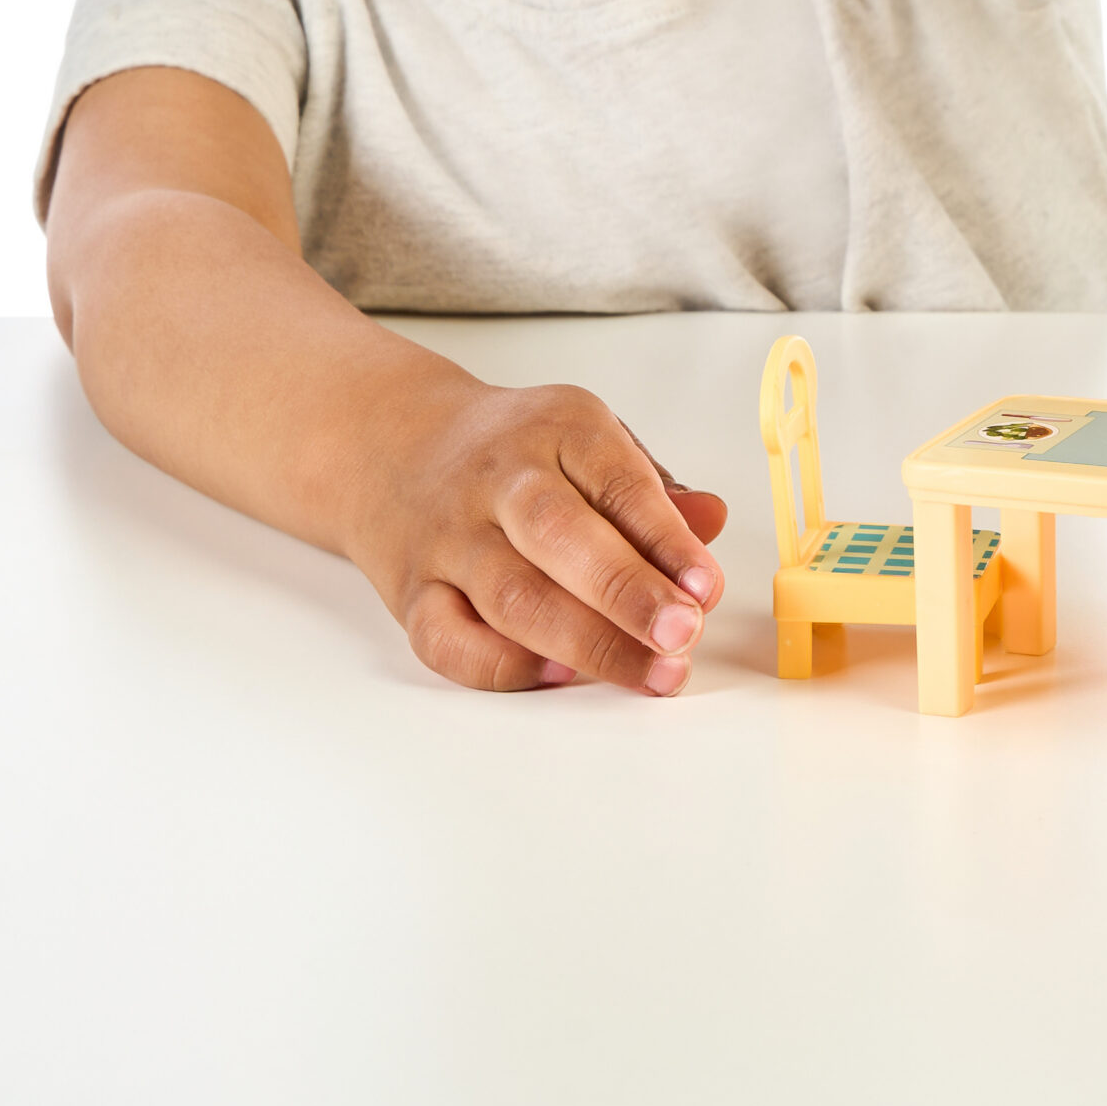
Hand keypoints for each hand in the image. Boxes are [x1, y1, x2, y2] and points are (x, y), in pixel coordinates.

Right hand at [354, 380, 727, 693]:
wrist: (395, 443)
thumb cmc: (518, 452)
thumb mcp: (590, 441)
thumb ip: (650, 490)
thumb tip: (711, 520)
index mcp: (559, 429)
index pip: (617, 483)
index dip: (665, 539)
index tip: (705, 587)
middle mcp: (499, 479)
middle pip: (559, 536)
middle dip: (627, 593)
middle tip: (682, 635)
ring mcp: (450, 537)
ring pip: (512, 596)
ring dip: (587, 643)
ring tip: (650, 671)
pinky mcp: (412, 590)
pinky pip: (448, 639)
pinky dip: (503, 665)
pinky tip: (558, 676)